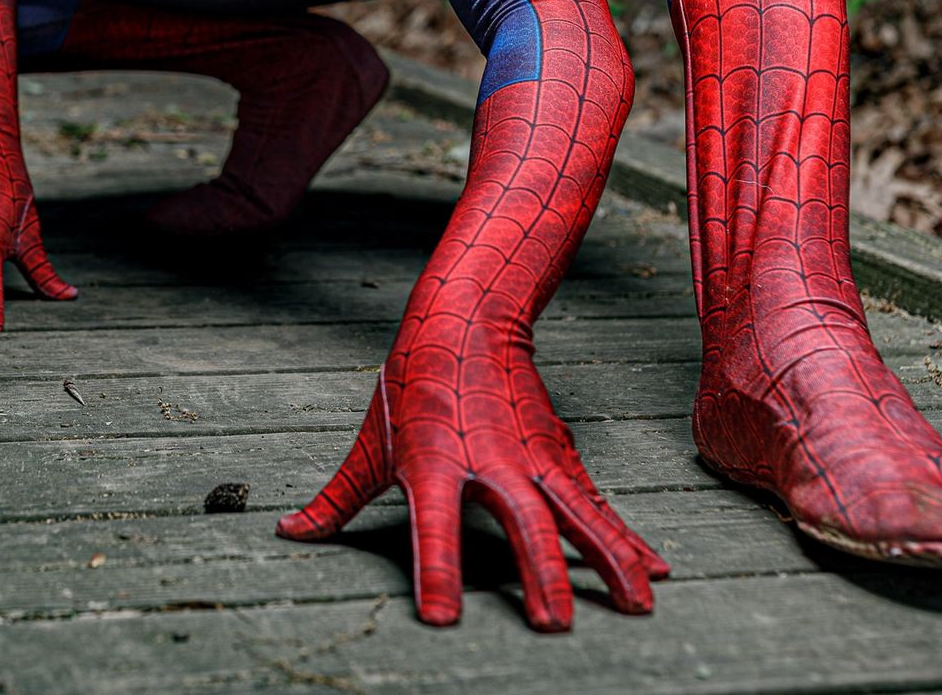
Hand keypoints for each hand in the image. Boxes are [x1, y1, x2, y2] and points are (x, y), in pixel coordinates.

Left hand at [278, 317, 667, 629]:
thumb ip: (335, 499)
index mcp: (433, 462)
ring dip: (606, 559)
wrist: (465, 316)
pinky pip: (596, 502)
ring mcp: (531, 456)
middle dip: (539, 574)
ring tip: (636, 605)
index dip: (437, 570)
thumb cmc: (410, 384)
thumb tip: (288, 533)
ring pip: (575, 512)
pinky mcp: (559, 453)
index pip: (432, 526)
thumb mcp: (368, 441)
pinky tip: (653, 568)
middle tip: (552, 625)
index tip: (442, 619)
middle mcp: (489, 461)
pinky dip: (625, 535)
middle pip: (519, 522)